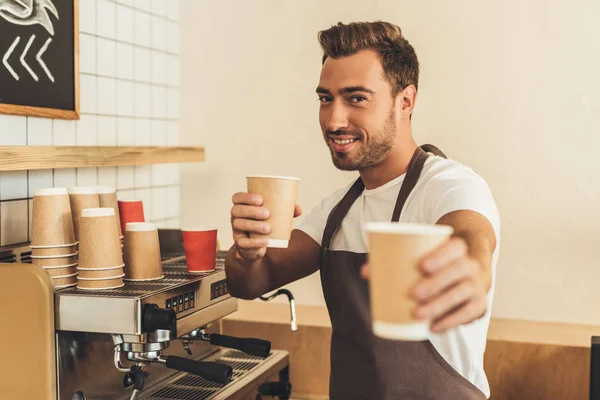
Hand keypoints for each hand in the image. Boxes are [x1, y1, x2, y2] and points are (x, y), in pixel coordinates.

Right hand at [231, 192, 301, 261]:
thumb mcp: (274, 216)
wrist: (257, 246)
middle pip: (237, 210)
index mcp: (242, 205)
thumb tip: (298, 209)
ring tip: (268, 228)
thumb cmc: (264, 224)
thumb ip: (286, 210)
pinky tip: (265, 241)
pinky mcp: (240, 243)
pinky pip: (243, 242)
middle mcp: (236, 216)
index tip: (260, 199)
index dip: (246, 197)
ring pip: (239, 225)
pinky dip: (254, 242)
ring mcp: (236, 230)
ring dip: (254, 225)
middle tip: (267, 214)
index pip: (237, 198)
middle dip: (251, 211)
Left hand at [360, 237, 487, 332]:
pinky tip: (433, 327)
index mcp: (458, 249)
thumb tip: (365, 272)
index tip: (422, 266)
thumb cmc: (436, 265)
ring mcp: (478, 287)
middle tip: (413, 294)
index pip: (454, 248)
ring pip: (463, 294)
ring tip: (418, 314)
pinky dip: (451, 322)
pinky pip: (468, 314)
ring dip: (441, 305)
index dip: (441, 256)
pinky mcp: (478, 306)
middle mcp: (471, 266)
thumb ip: (394, 262)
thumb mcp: (423, 257)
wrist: (468, 275)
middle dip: (436, 283)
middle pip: (458, 272)